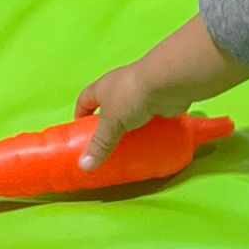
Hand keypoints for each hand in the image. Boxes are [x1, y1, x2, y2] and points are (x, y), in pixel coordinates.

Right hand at [75, 15, 248, 170]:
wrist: (168, 82)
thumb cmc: (132, 95)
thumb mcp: (111, 122)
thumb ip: (100, 143)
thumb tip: (84, 166)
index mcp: (104, 87)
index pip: (85, 99)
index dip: (81, 114)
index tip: (80, 132)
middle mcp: (122, 87)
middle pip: (110, 107)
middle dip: (108, 124)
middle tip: (106, 146)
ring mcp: (143, 93)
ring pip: (133, 113)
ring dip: (131, 127)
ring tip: (128, 148)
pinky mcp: (161, 101)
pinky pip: (152, 117)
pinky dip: (150, 128)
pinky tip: (149, 142)